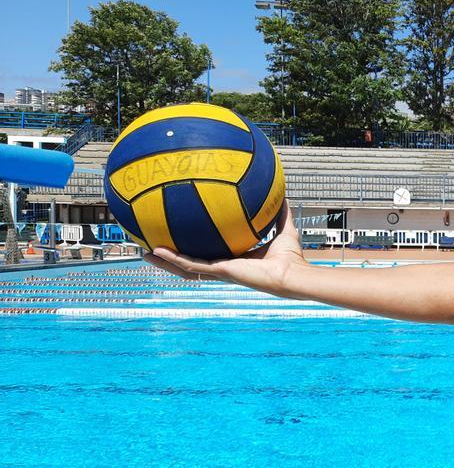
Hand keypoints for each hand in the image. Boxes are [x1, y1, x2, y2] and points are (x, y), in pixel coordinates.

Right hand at [142, 203, 307, 297]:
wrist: (293, 274)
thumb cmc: (292, 258)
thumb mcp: (283, 228)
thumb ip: (279, 212)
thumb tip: (280, 192)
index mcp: (236, 259)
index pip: (210, 253)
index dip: (197, 246)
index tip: (184, 235)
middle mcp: (225, 267)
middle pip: (192, 262)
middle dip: (173, 255)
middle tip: (154, 244)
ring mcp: (220, 271)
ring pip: (185, 268)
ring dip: (165, 261)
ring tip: (144, 251)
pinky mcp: (220, 272)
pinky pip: (191, 266)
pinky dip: (173, 259)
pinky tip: (157, 251)